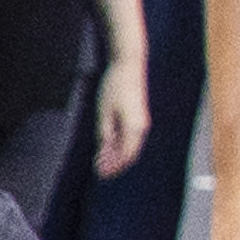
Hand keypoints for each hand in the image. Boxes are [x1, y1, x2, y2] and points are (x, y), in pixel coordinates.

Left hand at [91, 16, 152, 176]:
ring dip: (116, 156)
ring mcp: (140, 122)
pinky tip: (107, 147)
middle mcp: (141, 128)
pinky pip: (129, 137)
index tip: (100, 174)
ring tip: (101, 161)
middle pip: (129, 154)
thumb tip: (104, 152)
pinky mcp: (137, 117)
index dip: (113, 167)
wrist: (128, 66)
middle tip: (99, 171)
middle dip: (114, 164)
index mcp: (134, 128)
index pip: (125, 156)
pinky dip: (119, 145)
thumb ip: (105, 135)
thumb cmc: (115, 87)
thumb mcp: (104, 113)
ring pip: (129, 147)